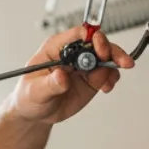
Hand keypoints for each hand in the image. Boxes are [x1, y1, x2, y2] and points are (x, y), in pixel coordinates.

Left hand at [9, 26, 134, 125]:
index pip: (78, 34)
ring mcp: (83, 66)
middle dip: (110, 51)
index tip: (100, 50)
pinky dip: (112, 78)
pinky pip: (108, 73)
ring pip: (106, 57)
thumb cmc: (29, 97)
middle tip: (119, 62)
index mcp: (56, 48)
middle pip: (97, 43)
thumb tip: (62, 76)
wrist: (36, 113)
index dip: (92, 38)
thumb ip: (50, 84)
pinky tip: (107, 87)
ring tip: (109, 82)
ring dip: (114, 66)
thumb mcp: (35, 92)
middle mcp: (72, 54)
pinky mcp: (91, 79)